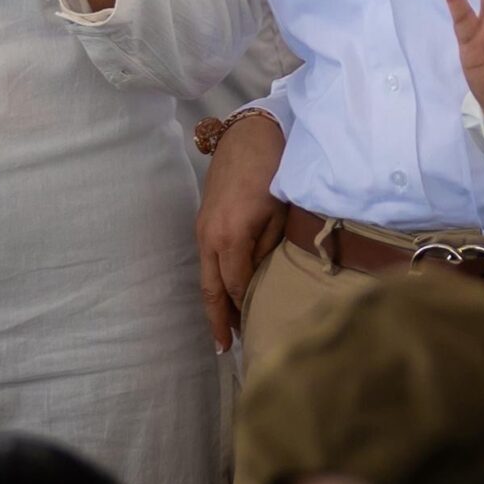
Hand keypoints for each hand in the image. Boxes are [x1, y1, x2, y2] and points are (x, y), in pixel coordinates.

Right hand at [196, 111, 287, 353]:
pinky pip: (207, 259)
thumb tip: (264, 279)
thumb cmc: (273, 172)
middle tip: (224, 349)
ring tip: (225, 329)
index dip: (244, 312)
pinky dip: (215, 280)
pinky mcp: (204, 219)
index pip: (236, 287)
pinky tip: (226, 292)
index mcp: (229, 237)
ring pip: (206, 275)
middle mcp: (209, 236)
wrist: (251, 134)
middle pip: (211, 287)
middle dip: (217, 319)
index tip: (255, 335)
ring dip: (216, 301)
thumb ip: (269, 251)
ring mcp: (203, 227)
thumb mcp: (280, 216)